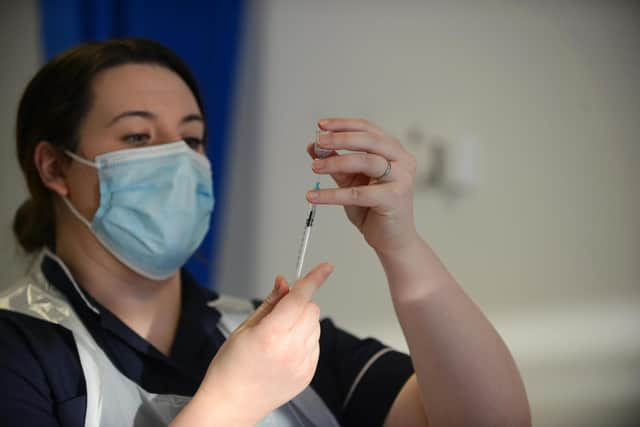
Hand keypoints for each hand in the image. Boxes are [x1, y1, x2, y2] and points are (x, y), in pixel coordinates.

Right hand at [194, 263, 332, 425]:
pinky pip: (315, 344)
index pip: (301, 298)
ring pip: (316, 326)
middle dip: (299, 304)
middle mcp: (291, 350)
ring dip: (302, 322)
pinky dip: (304, 339)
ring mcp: (302, 364)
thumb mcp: (245, 327)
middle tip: (279, 314)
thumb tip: (284, 283)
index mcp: (272, 335)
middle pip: (311, 309)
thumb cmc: (231, 368)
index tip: (325, 267)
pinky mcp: (308, 373)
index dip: (314, 279)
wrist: (233, 404)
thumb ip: (271, 302)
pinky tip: (284, 350)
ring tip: (278, 337)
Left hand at [307, 118, 417, 253]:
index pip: (368, 129)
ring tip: (315, 167)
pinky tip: (315, 196)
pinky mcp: (394, 198)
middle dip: (340, 139)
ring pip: (366, 162)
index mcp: (393, 151)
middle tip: (319, 142)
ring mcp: (401, 178)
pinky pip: (358, 193)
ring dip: (336, 162)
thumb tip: (314, 146)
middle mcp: (401, 160)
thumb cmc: (374, 208)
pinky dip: (333, 194)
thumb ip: (336, 162)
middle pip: (369, 141)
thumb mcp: (351, 180)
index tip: (321, 126)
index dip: (343, 125)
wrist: (392, 240)